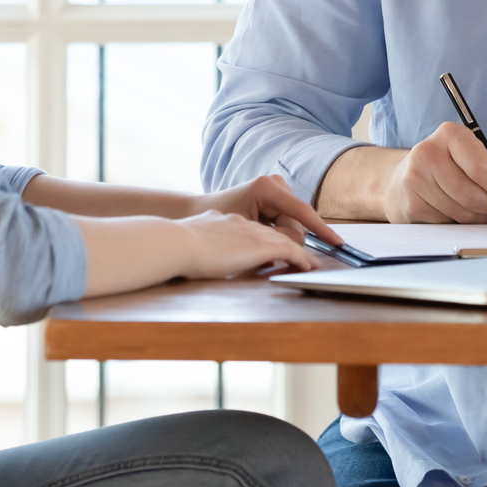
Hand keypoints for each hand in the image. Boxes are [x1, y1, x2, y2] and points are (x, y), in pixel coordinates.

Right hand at [174, 210, 321, 279]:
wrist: (175, 243)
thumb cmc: (178, 247)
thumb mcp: (197, 239)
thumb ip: (208, 242)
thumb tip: (206, 252)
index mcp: (229, 219)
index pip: (257, 225)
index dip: (271, 235)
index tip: (279, 245)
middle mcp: (245, 221)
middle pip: (278, 229)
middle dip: (292, 242)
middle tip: (303, 257)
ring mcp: (254, 231)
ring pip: (288, 238)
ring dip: (302, 252)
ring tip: (311, 264)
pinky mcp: (260, 245)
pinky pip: (291, 251)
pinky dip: (303, 259)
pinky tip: (309, 267)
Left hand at [196, 173, 343, 243]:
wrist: (202, 215)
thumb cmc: (219, 226)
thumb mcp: (249, 233)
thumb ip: (277, 239)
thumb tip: (299, 246)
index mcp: (267, 188)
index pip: (302, 211)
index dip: (321, 229)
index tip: (337, 242)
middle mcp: (275, 184)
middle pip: (297, 222)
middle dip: (288, 240)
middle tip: (267, 251)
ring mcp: (277, 188)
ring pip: (293, 223)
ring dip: (282, 237)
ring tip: (258, 240)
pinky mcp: (277, 196)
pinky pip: (288, 221)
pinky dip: (280, 232)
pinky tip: (263, 234)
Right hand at [387, 122, 486, 223]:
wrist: (410, 179)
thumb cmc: (459, 171)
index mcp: (452, 135)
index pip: (481, 168)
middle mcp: (428, 152)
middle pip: (472, 196)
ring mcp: (415, 179)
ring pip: (461, 212)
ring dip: (477, 219)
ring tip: (478, 210)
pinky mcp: (410, 203)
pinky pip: (446, 224)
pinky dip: (458, 224)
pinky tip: (456, 212)